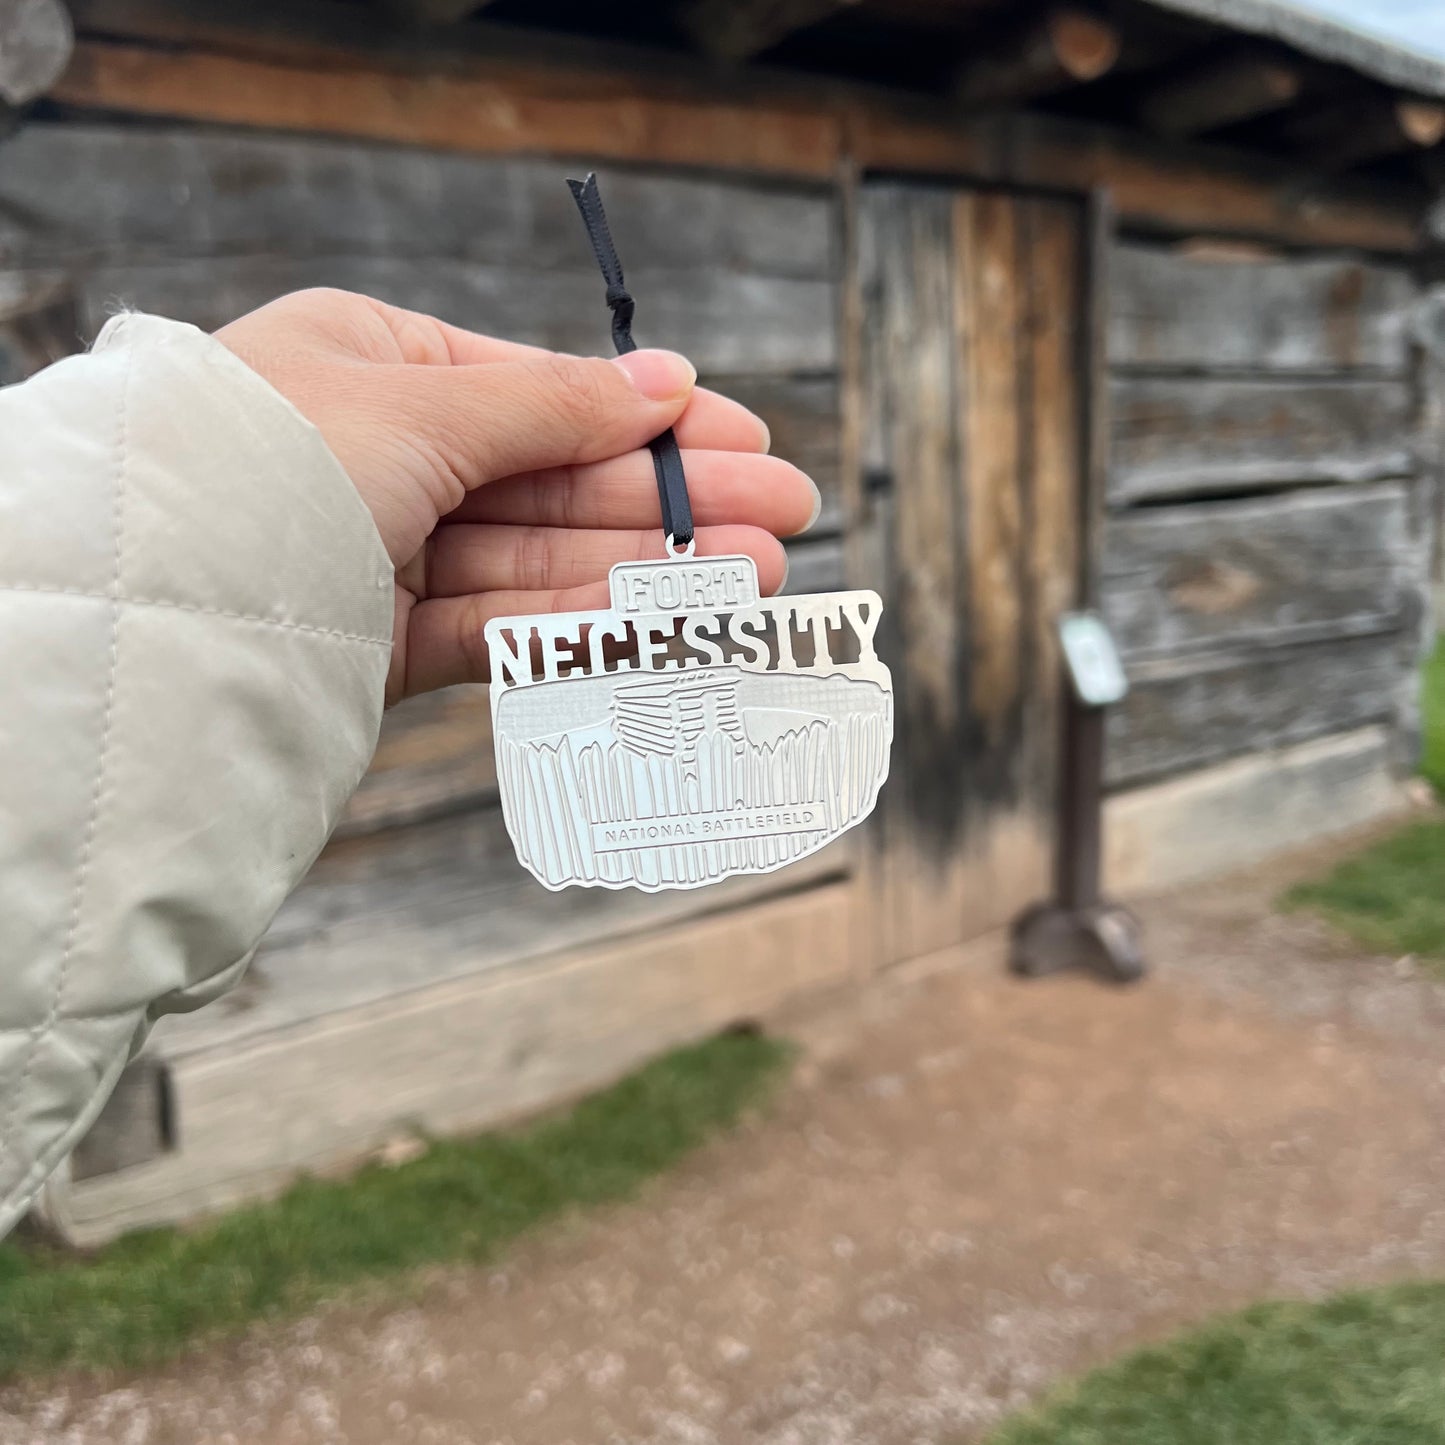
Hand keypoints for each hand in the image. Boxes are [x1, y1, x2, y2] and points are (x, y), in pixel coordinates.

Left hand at [216, 289, 819, 703]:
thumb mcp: (422, 404)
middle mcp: (382, 457)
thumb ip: (551, 404)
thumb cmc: (273, 459)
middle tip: (785, 522)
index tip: (746, 440)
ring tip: (755, 582)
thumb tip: (663, 380)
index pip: (542, 392)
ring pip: (544, 563)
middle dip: (675, 502)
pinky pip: (504, 628)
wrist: (154, 601)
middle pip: (559, 481)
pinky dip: (584, 624)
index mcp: (373, 365)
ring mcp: (385, 555)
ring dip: (652, 572)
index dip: (652, 419)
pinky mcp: (383, 645)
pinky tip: (667, 618)